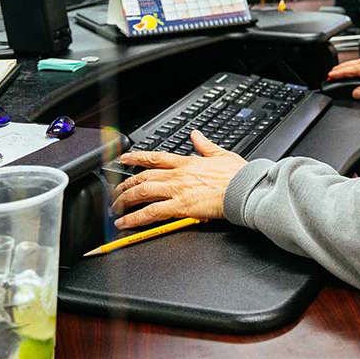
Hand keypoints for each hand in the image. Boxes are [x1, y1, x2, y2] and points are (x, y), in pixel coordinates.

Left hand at [110, 130, 246, 228]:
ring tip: (115, 208)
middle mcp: (178, 174)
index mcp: (187, 162)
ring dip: (126, 199)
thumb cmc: (237, 175)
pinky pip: (151, 212)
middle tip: (115, 191)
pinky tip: (125, 223)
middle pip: (144, 176)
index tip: (124, 159)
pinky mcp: (180, 206)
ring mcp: (178, 190)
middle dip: (126, 183)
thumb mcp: (220, 154)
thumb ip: (204, 145)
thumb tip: (196, 135)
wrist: (244, 189)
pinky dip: (135, 218)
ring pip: (143, 192)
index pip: (155, 157)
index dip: (137, 157)